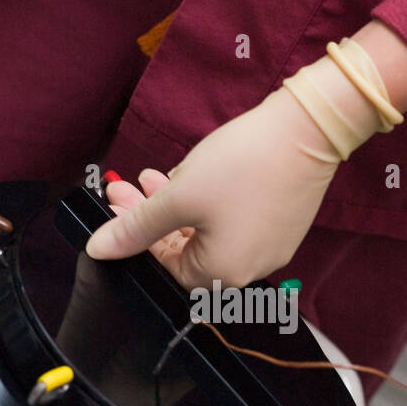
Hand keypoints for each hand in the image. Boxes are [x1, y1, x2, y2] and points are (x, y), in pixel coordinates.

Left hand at [86, 87, 349, 288]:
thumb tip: (98, 250)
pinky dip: (207, 206)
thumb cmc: (242, 166)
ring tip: (159, 174)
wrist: (308, 130)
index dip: (136, 237)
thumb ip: (135, 228)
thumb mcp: (177, 196)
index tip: (116, 202)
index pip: (165, 268)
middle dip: (152, 216)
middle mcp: (248, 271)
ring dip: (177, 207)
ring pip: (208, 235)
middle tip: (131, 183)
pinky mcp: (281, 226)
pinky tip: (194, 177)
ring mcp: (269, 249)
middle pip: (186, 251)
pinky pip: (234, 224)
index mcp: (222, 275)